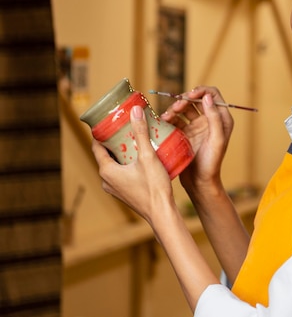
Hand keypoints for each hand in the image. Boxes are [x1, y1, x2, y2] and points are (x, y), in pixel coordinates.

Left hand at [92, 105, 173, 222]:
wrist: (162, 213)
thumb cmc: (153, 187)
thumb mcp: (148, 156)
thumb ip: (141, 133)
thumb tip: (135, 110)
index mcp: (107, 170)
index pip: (97, 146)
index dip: (101, 132)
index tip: (110, 121)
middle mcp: (106, 180)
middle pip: (107, 155)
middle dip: (115, 141)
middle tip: (126, 127)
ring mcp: (115, 188)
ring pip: (114, 164)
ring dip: (122, 152)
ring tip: (135, 139)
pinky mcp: (124, 193)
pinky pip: (121, 173)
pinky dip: (127, 163)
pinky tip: (141, 157)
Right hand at [160, 86, 233, 192]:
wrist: (199, 182)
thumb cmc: (211, 163)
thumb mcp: (216, 140)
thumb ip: (214, 117)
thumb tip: (207, 97)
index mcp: (221, 119)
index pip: (212, 95)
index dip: (201, 91)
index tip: (189, 95)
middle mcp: (209, 120)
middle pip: (195, 99)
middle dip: (184, 100)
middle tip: (176, 107)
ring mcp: (196, 126)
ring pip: (184, 109)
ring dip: (174, 108)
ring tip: (167, 116)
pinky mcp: (185, 133)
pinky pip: (176, 120)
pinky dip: (169, 118)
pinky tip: (163, 122)